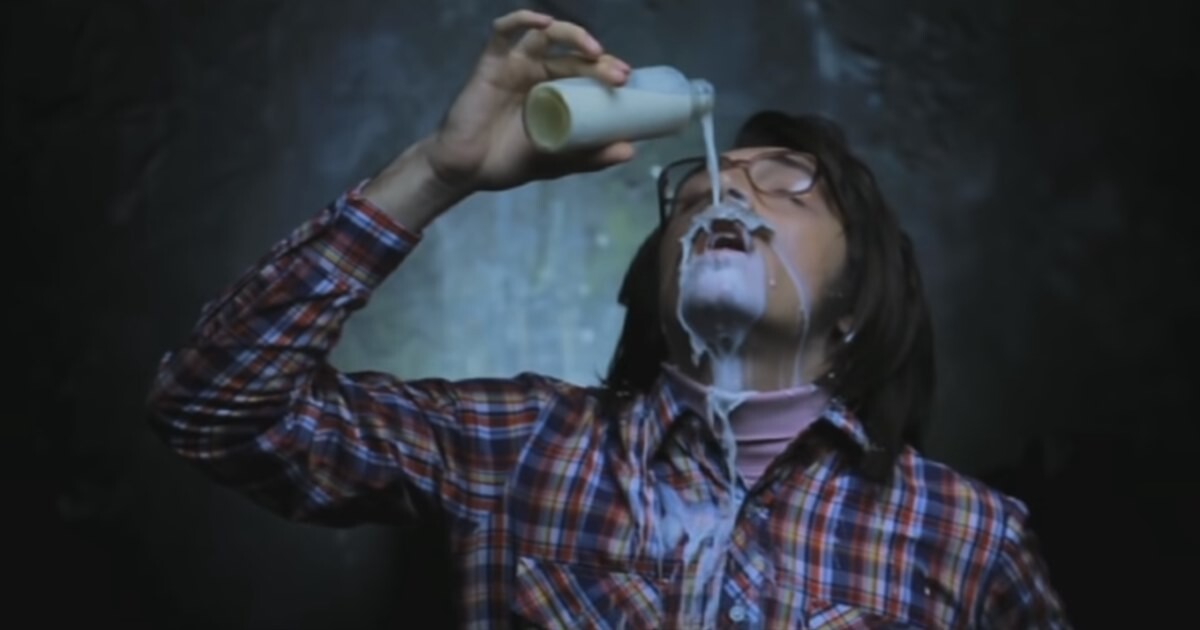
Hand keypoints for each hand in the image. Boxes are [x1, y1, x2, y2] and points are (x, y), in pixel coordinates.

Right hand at [423, 10, 635, 193]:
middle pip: (573, 56)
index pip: (588, 71)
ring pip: (547, 36)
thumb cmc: (510, 163)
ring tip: (594, 51)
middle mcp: (538, 74)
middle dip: (599, 63)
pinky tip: (544, 21)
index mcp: (557, 92)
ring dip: (574, 36)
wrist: (468, 172)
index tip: (627, 81)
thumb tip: (630, 152)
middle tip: (619, 77)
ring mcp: (516, 65)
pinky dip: (523, 19)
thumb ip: (591, 157)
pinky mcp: (492, 63)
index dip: (608, 70)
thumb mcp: (559, 162)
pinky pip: (504, 32)